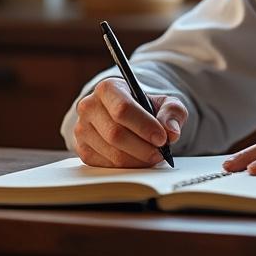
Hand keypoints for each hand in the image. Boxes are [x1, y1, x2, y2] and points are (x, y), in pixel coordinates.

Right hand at [73, 77, 187, 167]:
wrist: (128, 116)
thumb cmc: (145, 108)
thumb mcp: (164, 102)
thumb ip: (172, 112)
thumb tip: (171, 131)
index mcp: (107, 88)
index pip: (122, 110)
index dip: (144, 127)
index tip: (162, 138)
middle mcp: (89, 107)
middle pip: (116, 135)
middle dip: (143, 148)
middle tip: (160, 152)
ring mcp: (82, 129)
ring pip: (112, 153)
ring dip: (137, 160)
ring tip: (153, 156)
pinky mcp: (83, 150)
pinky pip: (106, 166)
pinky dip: (127, 167)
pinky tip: (139, 160)